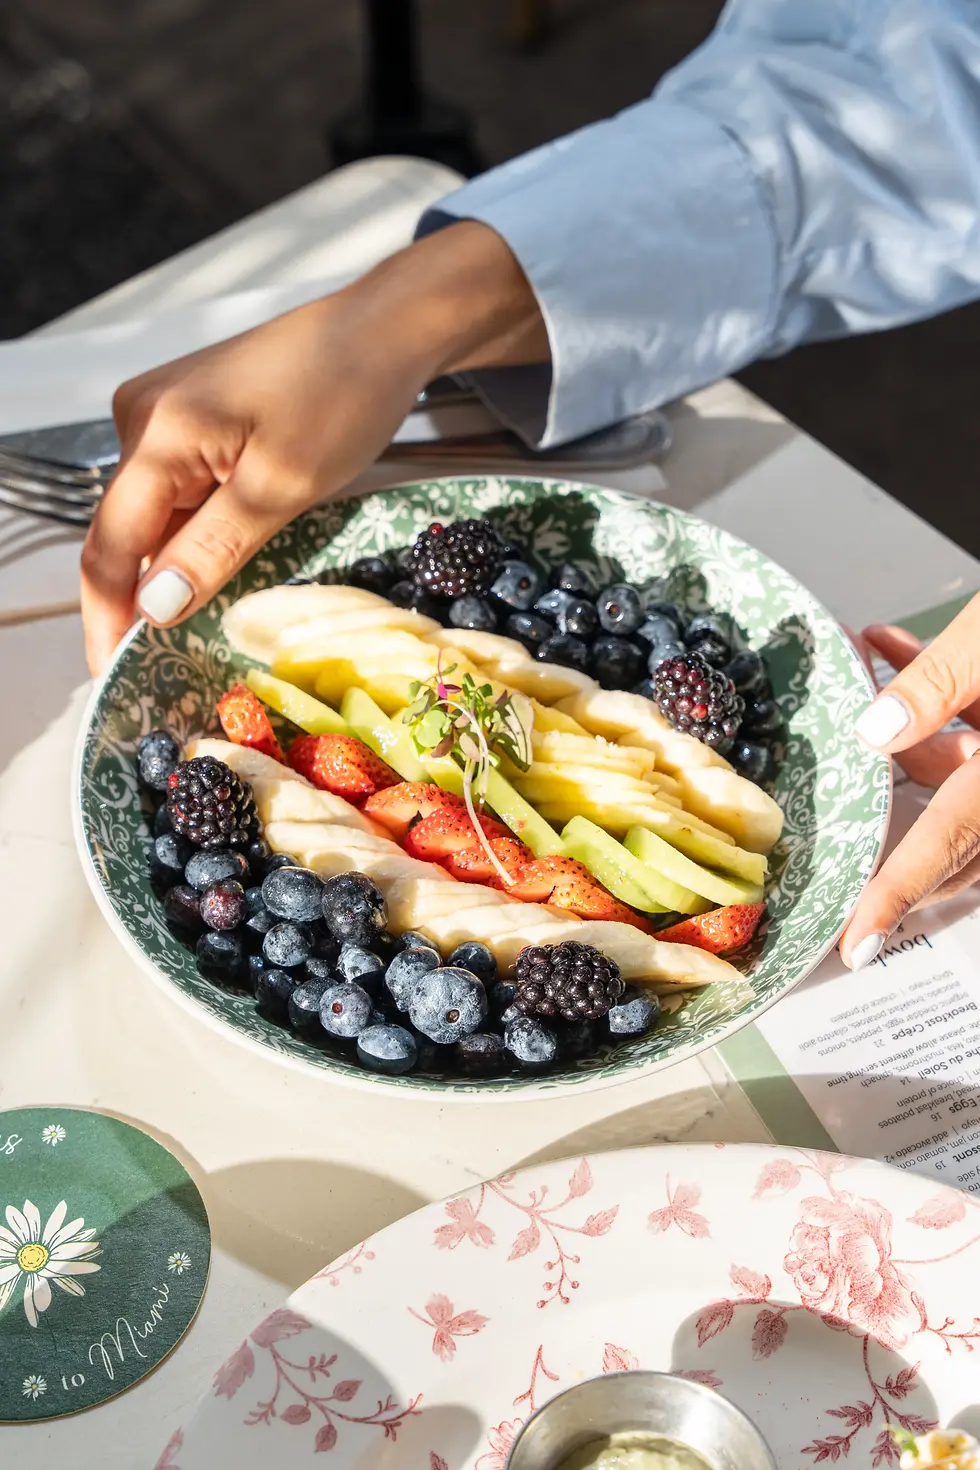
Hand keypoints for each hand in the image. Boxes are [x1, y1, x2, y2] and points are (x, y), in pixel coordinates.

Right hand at [80, 221, 547, 674]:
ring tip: (222, 601)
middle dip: (151, 594)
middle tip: (180, 658)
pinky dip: (202, 525)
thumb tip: (154, 608)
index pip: (109, 547)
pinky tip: (236, 545)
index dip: (109, 619)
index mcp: (156, 433)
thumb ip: (211, 549)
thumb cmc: (344, 394)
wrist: (384, 329)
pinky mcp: (191, 413)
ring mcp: (164, 411)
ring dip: (183, 559)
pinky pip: (181, 487)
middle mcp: (142, 417)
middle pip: (129, 531)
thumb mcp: (281, 487)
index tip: (115, 676)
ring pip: (158, 512)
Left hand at [839, 593, 979, 969]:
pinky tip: (892, 644)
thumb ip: (938, 682)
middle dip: (895, 837)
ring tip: (860, 681)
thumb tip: (873, 734)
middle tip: (843, 848)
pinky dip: (942, 711)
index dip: (896, 897)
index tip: (857, 945)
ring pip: (965, 789)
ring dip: (910, 747)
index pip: (945, 845)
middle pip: (956, 835)